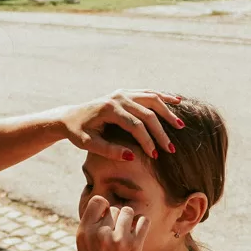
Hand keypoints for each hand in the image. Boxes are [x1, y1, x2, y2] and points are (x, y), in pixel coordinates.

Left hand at [61, 90, 185, 159]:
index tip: (154, 156)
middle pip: (147, 113)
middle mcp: (118, 97)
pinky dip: (163, 97)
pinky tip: (177, 102)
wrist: (70, 116)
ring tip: (180, 126)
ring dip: (167, 112)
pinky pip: (148, 93)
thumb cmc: (77, 132)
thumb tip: (131, 157)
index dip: (147, 141)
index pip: (135, 125)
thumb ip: (109, 151)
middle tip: (170, 149)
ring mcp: (123, 93)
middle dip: (160, 132)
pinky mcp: (126, 93)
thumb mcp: (88, 144)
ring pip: (152, 99)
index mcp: (109, 109)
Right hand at [75, 193, 147, 250]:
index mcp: (83, 232)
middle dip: (118, 219)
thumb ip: (93, 228)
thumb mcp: (86, 248)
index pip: (97, 201)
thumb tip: (109, 207)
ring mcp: (116, 239)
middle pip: (115, 208)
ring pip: (129, 212)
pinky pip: (143, 221)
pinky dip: (143, 225)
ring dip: (131, 221)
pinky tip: (139, 235)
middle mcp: (98, 233)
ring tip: (128, 235)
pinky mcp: (132, 246)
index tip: (108, 219)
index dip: (105, 207)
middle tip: (118, 237)